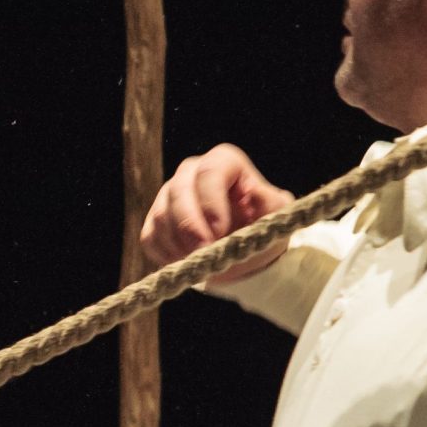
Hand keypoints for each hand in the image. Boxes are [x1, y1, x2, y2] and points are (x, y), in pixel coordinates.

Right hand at [138, 144, 295, 282]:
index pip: (211, 172)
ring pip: (162, 214)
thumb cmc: (261, 229)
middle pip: (179, 190)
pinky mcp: (155, 219)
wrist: (242, 251)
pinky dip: (166, 254)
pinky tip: (186, 264)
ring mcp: (169, 194)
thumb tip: (256, 191)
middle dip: (189, 226)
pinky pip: (151, 236)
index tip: (219, 232)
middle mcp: (192, 171)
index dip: (211, 202)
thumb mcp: (276, 218)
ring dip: (179, 244)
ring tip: (200, 263)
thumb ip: (270, 204)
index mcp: (224, 163)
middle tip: (202, 253)